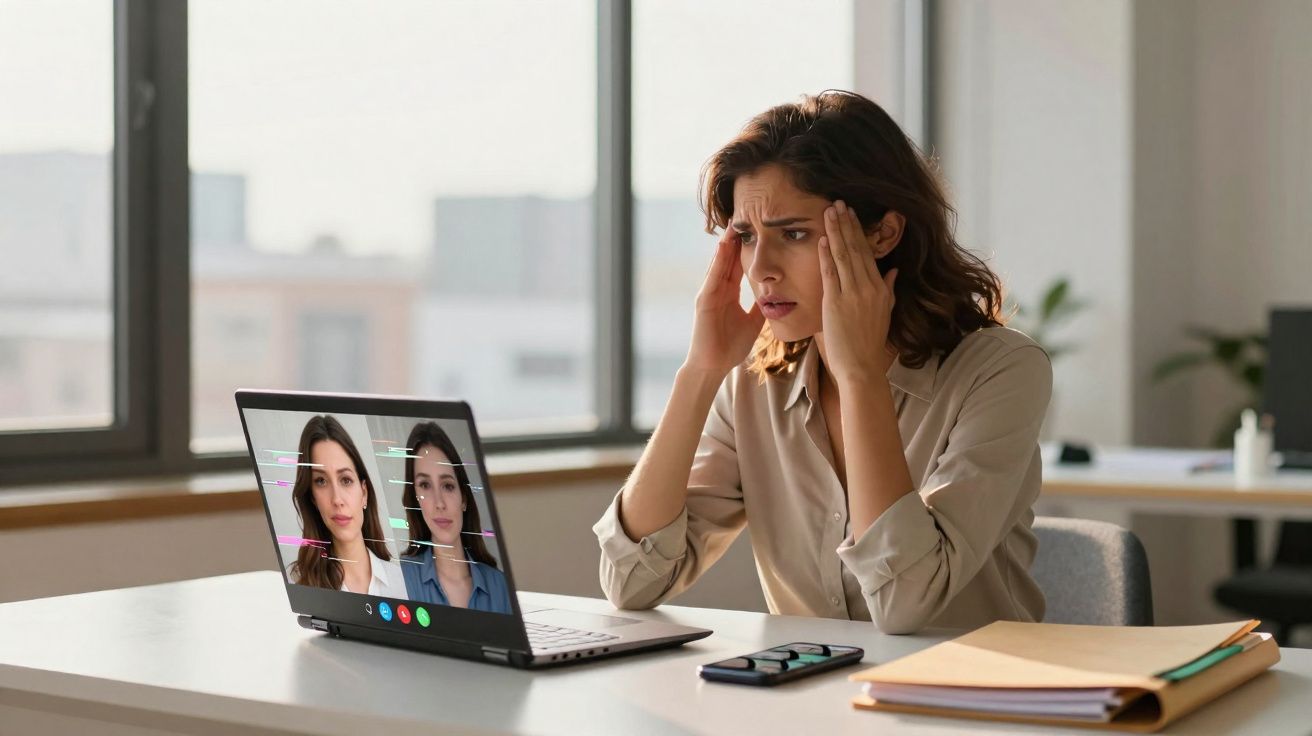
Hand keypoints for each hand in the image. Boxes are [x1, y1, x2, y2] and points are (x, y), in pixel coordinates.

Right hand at [683, 231, 764, 376]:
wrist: (713, 366)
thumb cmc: (730, 347)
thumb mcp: (752, 322)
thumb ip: (760, 307)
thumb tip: (776, 296)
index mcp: (728, 293)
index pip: (738, 264)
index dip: (746, 247)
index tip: (756, 229)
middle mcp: (717, 289)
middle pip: (727, 258)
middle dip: (735, 238)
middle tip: (743, 216)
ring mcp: (709, 293)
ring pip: (719, 263)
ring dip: (725, 244)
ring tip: (733, 225)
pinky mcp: (704, 301)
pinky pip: (712, 276)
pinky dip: (718, 261)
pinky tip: (724, 247)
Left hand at [818, 201, 898, 385]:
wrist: (861, 366)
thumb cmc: (870, 343)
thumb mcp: (885, 313)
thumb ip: (889, 289)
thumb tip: (893, 271)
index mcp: (881, 288)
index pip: (868, 253)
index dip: (858, 232)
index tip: (851, 215)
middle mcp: (869, 287)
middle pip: (856, 249)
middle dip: (846, 224)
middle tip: (838, 203)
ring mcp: (852, 294)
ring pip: (843, 256)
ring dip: (835, 232)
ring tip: (829, 212)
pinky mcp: (835, 302)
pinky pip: (830, 273)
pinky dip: (825, 255)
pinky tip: (821, 239)